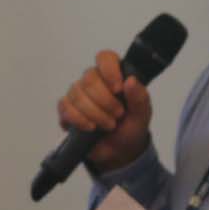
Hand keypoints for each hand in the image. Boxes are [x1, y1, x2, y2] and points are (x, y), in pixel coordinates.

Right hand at [56, 49, 152, 173]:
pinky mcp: (67, 110)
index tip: (118, 89)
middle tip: (118, 115)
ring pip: (77, 94)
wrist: (119, 151)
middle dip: (105, 100)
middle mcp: (93, 81)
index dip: (109, 70)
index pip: (105, 58)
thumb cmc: (130, 127)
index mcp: (113, 75)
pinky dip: (79, 119)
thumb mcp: (142, 115)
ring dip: (95, 113)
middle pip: (89, 78)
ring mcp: (78, 94)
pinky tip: (90, 128)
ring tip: (108, 125)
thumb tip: (130, 80)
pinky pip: (66, 107)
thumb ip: (139, 97)